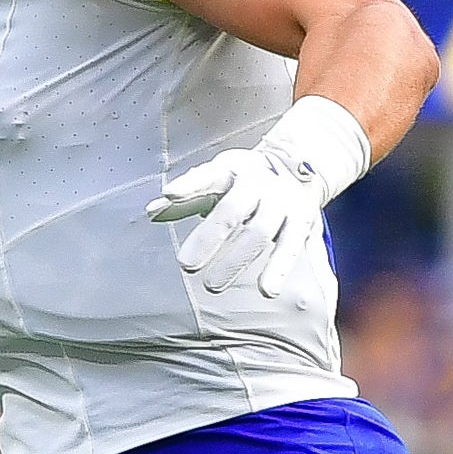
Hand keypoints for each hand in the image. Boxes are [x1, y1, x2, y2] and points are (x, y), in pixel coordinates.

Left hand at [149, 144, 332, 305]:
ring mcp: (281, 201)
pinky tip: (267, 290)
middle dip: (209, 237)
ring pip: (259, 231)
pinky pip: (290, 246)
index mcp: (231, 169)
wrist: (300, 163)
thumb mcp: (217, 179)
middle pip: (231, 210)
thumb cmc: (246, 178)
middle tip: (185, 265)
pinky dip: (279, 268)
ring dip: (237, 259)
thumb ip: (186, 198)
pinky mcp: (302, 220)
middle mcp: (258, 183)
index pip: (208, 176)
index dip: (189, 185)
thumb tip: (151, 212)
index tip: (170, 194)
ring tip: (213, 286)